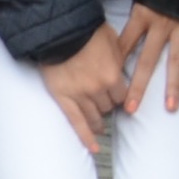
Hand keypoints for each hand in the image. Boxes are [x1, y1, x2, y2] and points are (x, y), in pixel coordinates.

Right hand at [36, 23, 130, 153]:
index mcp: (112, 76)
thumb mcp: (111, 38)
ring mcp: (79, 96)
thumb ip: (119, 56)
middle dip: (106, 104)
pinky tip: (94, 149)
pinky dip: (85, 137)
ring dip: (98, 121)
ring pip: (95, 116)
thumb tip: (122, 65)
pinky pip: (76, 122)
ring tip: (99, 125)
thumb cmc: (85, 30)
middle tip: (102, 102)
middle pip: (108, 107)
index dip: (118, 95)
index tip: (115, 95)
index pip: (122, 97)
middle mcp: (98, 90)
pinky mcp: (62, 97)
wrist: (56, 30)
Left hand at [121, 4, 178, 113]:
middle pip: (147, 61)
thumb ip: (132, 18)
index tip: (107, 84)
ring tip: (171, 108)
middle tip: (131, 109)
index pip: (124, 44)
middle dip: (139, 86)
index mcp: (141, 17)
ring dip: (173, 86)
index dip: (115, 63)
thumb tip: (114, 39)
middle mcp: (160, 26)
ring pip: (176, 61)